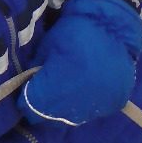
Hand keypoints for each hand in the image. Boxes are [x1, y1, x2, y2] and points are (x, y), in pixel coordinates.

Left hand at [18, 0, 141, 125]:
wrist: (111, 24)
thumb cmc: (72, 32)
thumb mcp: (45, 50)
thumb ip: (36, 74)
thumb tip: (29, 89)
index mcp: (57, 87)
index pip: (33, 109)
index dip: (27, 102)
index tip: (28, 92)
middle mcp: (79, 103)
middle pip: (53, 118)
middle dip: (45, 107)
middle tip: (44, 93)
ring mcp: (99, 106)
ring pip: (74, 118)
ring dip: (66, 108)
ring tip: (66, 90)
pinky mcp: (114, 104)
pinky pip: (94, 111)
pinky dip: (86, 104)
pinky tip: (85, 89)